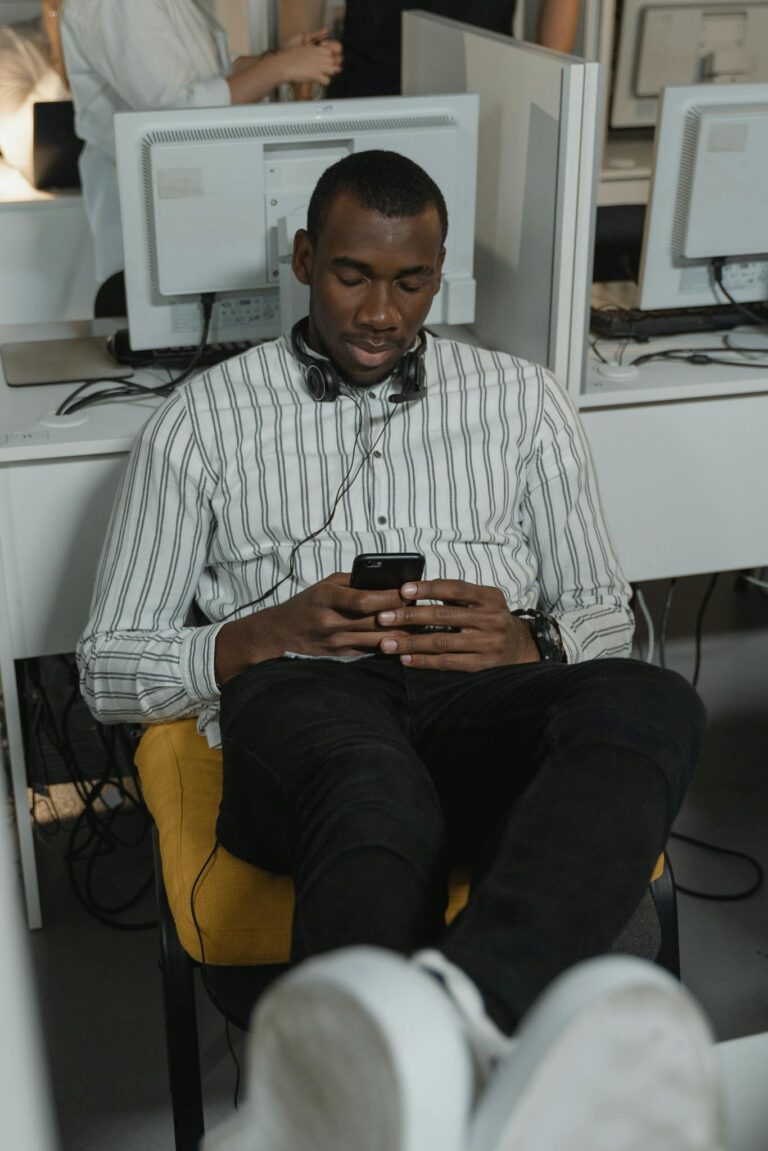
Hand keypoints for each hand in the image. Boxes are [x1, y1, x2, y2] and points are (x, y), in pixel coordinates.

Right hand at [214, 574, 414, 685]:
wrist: (277, 636)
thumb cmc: (304, 605)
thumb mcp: (323, 586)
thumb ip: (352, 582)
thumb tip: (386, 579)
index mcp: (325, 598)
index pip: (364, 599)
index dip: (391, 597)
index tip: (411, 591)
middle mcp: (330, 623)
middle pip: (375, 621)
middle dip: (404, 616)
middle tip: (428, 610)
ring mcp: (335, 643)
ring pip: (378, 640)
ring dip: (403, 634)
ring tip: (425, 627)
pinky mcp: (340, 657)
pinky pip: (371, 652)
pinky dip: (390, 647)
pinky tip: (409, 643)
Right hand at [273, 37, 342, 86]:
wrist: (282, 65)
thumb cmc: (288, 57)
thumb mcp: (301, 48)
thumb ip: (311, 51)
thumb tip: (316, 49)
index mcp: (315, 49)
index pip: (331, 53)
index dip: (329, 59)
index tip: (324, 62)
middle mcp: (319, 56)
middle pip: (333, 61)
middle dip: (329, 67)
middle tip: (321, 70)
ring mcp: (318, 65)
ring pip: (333, 70)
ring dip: (328, 74)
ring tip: (320, 76)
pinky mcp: (315, 75)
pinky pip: (327, 81)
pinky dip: (323, 82)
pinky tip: (317, 81)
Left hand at [374, 579, 540, 671]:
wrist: (522, 647)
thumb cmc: (491, 619)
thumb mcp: (483, 600)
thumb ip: (457, 595)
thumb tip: (412, 590)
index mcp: (489, 597)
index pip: (455, 588)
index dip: (428, 588)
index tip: (402, 590)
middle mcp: (491, 619)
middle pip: (444, 616)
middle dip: (410, 616)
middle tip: (384, 618)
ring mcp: (488, 644)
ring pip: (442, 642)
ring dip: (410, 642)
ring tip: (386, 643)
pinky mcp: (483, 665)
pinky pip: (448, 662)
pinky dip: (424, 661)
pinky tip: (405, 659)